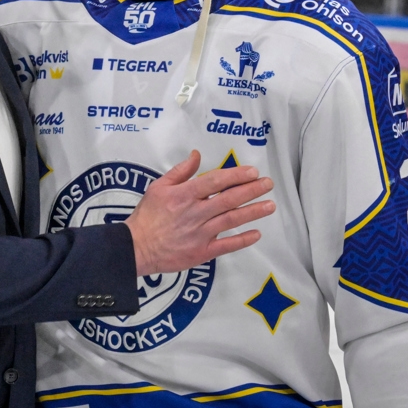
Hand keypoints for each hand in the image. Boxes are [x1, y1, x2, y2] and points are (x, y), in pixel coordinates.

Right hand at [123, 150, 274, 274]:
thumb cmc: (147, 216)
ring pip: (232, 220)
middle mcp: (195, 212)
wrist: (137, 247)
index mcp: (184, 195)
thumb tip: (197, 155)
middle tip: (268, 184)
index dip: (236, 176)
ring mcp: (200, 233)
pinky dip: (242, 240)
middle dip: (251, 190)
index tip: (252, 172)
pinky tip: (256, 233)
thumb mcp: (158, 187)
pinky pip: (227, 245)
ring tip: (270, 205)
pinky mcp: (202, 252)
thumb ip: (180, 171)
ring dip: (253, 212)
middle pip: (229, 199)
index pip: (215, 181)